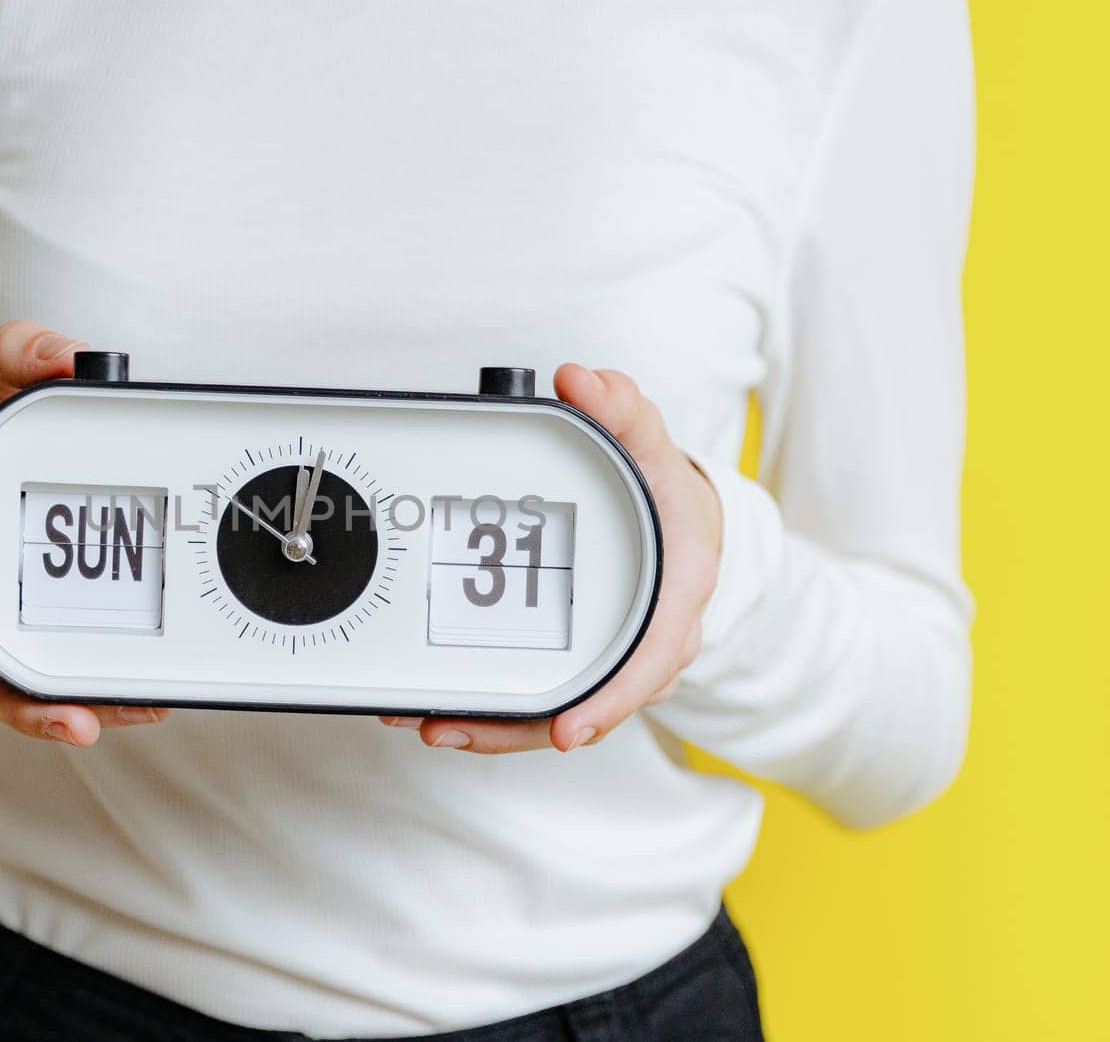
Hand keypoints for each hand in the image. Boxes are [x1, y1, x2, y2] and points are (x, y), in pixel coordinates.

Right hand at [0, 320, 173, 744]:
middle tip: (77, 724)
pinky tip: (122, 701)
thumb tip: (69, 358)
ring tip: (111, 722)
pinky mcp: (3, 615)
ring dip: (50, 709)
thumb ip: (18, 352)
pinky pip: (29, 664)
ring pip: (1, 675)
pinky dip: (69, 688)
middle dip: (16, 701)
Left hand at [376, 363, 722, 753]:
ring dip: (493, 727)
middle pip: (587, 704)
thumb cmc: (665, 495)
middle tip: (449, 724)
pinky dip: (495, 712)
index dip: (610, 700)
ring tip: (427, 721)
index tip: (569, 729)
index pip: (649, 663)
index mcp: (674, 599)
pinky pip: (543, 701)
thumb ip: (620, 407)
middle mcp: (648, 646)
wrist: (681, 524)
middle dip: (517, 727)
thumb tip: (581, 379)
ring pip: (556, 713)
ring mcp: (615, 665)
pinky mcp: (583, 668)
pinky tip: (440, 709)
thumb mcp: (651, 445)